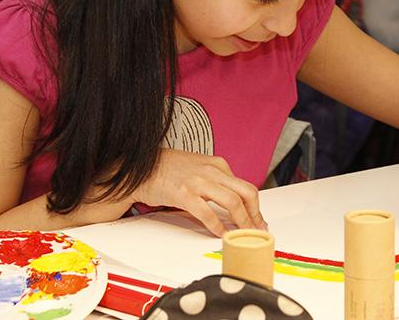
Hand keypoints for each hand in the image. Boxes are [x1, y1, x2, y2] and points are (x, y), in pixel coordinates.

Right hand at [134, 149, 266, 236]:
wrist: (140, 167)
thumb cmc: (168, 169)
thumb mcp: (199, 167)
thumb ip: (216, 179)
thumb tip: (232, 201)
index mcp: (217, 164)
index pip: (245, 186)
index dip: (255, 207)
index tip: (258, 219)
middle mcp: (211, 171)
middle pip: (246, 193)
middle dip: (255, 215)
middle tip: (258, 230)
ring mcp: (198, 182)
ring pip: (232, 202)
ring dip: (243, 222)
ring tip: (245, 235)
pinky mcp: (183, 194)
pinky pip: (207, 213)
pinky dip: (218, 226)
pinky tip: (220, 234)